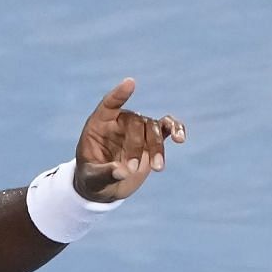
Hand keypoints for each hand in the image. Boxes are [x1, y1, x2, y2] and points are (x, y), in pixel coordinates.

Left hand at [72, 79, 183, 202]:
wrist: (105, 188)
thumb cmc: (92, 179)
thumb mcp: (91, 179)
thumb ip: (103, 174)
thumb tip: (122, 172)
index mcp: (99, 124)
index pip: (109, 104)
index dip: (119, 94)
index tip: (130, 84)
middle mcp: (120, 122)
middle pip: (136, 123)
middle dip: (136, 146)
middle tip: (130, 169)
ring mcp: (138, 129)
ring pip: (153, 127)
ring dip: (157, 147)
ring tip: (158, 168)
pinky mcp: (153, 139)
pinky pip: (168, 127)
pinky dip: (176, 129)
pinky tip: (180, 138)